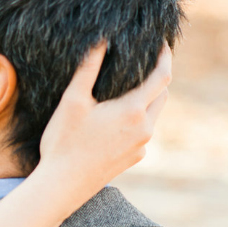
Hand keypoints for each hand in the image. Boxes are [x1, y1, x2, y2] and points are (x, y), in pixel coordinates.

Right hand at [36, 41, 170, 201]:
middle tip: (145, 63)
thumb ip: (88, 69)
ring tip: (129, 90)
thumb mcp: (72, 101)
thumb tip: (101, 40)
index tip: (163, 43)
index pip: (162, 76)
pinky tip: (115, 122)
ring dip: (146, 100)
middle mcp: (145, 128)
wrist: (62, 186)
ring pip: (153, 115)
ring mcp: (141, 146)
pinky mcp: (134, 159)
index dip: (165, 57)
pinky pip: (142, 133)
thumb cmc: (63, 142)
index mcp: (133, 110)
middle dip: (157, 78)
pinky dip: (136, 121)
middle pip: (161, 95)